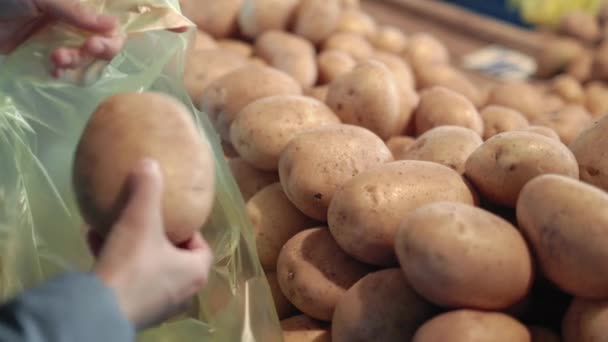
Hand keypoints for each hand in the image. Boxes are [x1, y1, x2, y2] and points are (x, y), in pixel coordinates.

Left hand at [0, 0, 125, 76]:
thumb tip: (114, 25)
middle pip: (101, 48)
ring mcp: (58, 41)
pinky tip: (51, 69)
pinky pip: (63, 71)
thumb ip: (78, 12)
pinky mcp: (42, 56)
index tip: (96, 46)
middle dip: (93, 53)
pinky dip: (61, 73)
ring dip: (76, 64)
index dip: (110, 39)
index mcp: (76, 7)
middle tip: (82, 51)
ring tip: (56, 59)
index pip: (108, 26)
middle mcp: (73, 24)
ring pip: (84, 63)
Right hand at [90, 159, 212, 328]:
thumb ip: (147, 188)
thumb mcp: (141, 218)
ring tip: (113, 225)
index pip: (201, 246)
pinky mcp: (134, 311)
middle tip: (143, 218)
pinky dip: (116, 261)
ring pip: (148, 267)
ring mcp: (158, 304)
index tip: (170, 214)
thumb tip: (150, 162)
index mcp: (195, 272)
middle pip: (173, 256)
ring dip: (132, 246)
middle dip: (156, 236)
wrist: (99, 310)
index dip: (187, 228)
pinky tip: (94, 239)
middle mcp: (183, 292)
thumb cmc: (133, 263)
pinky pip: (129, 280)